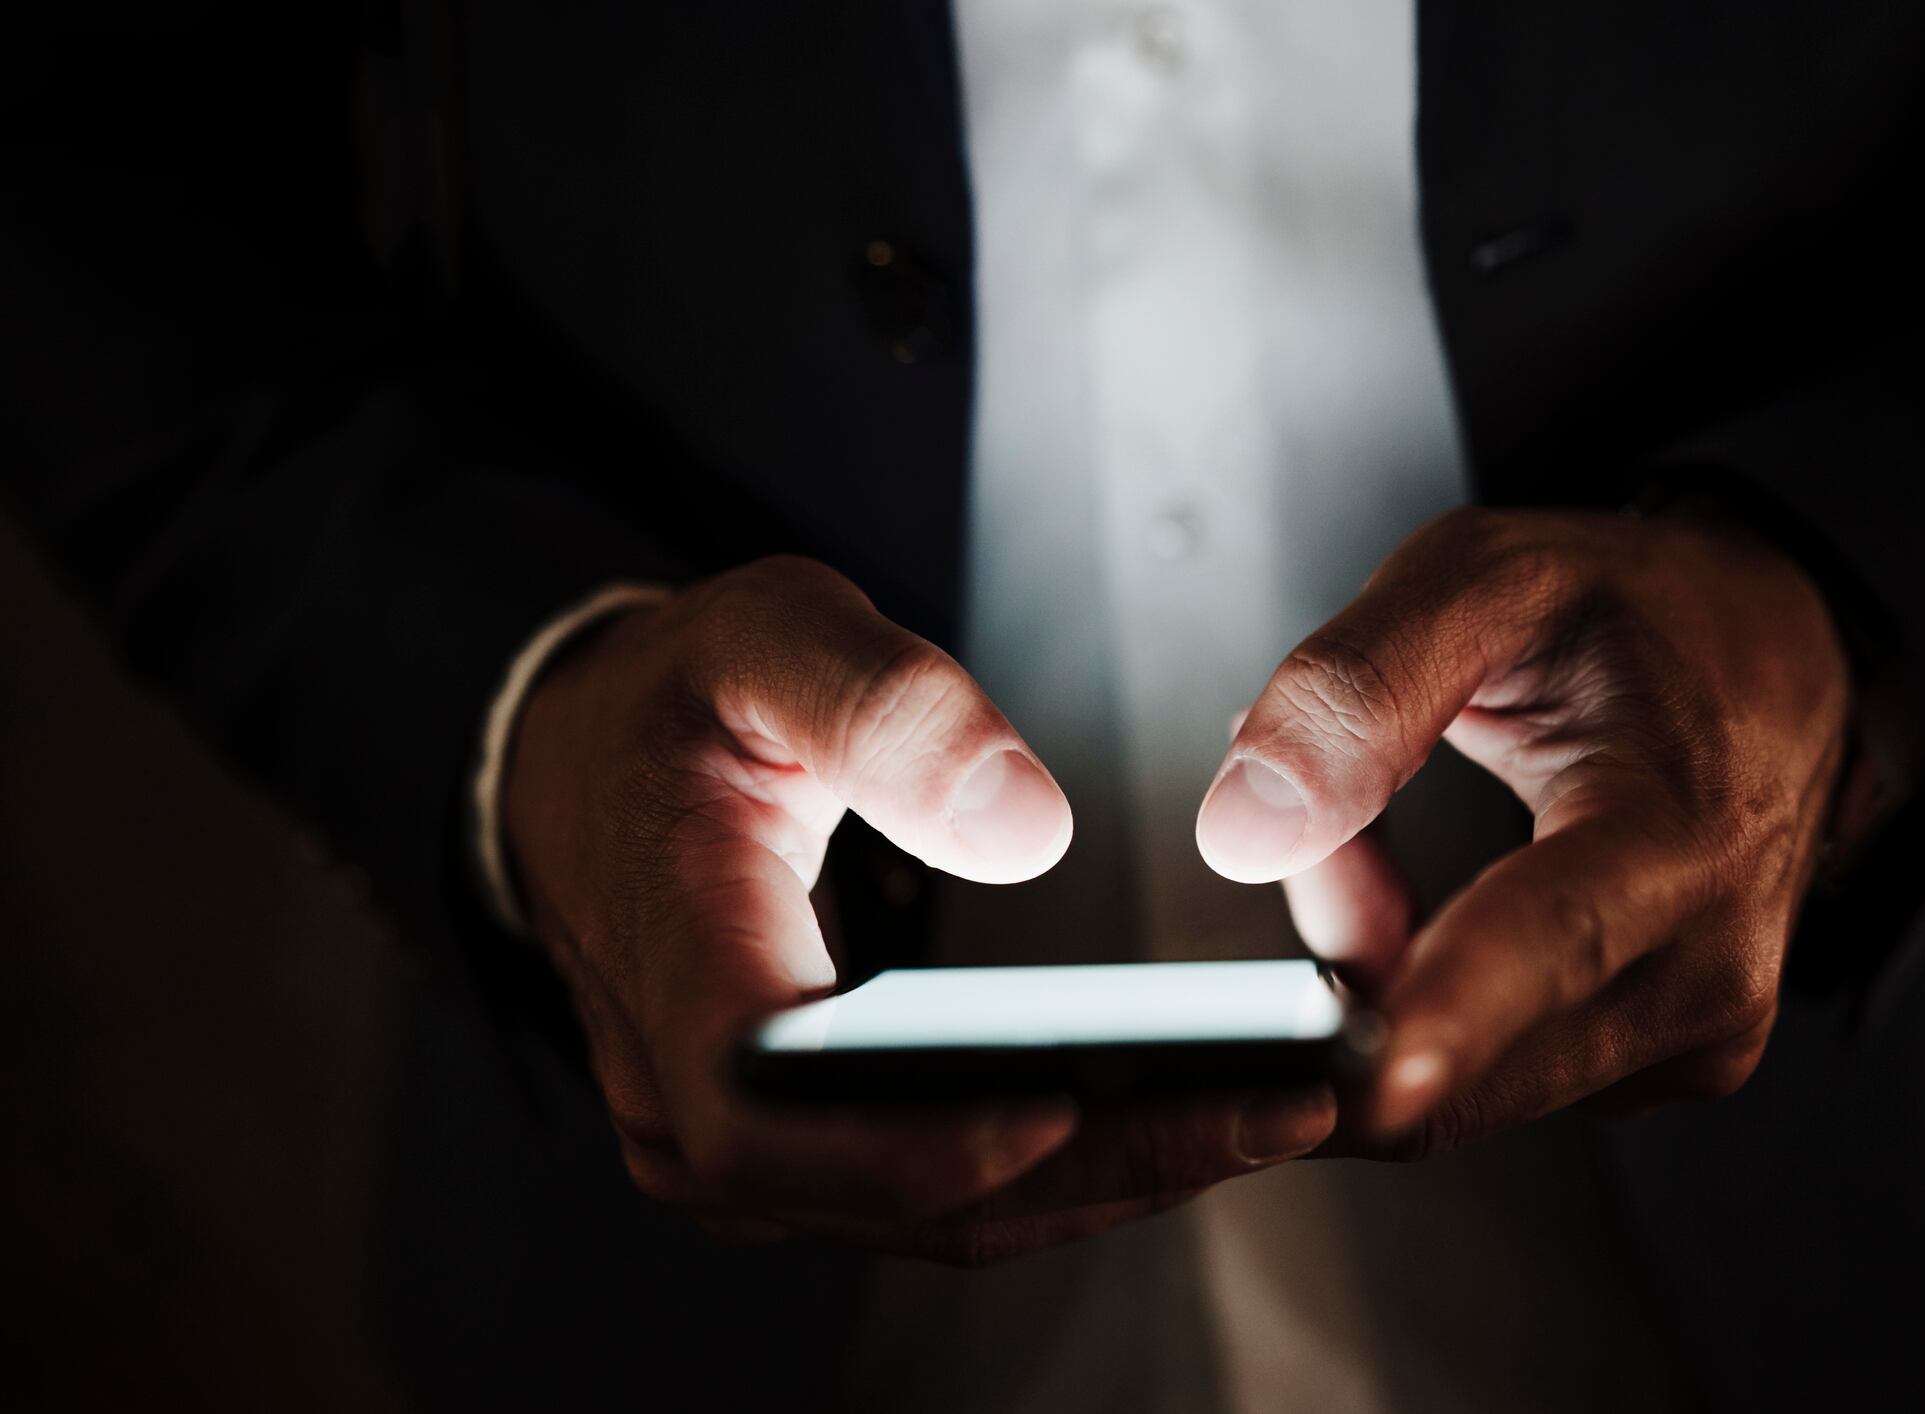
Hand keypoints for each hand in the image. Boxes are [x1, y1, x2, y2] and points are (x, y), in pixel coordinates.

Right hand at [507, 556, 1335, 1262]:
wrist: (586, 765)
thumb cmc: (675, 702)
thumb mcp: (762, 637)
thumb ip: (882, 706)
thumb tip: (1027, 826)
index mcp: (676, 967)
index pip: (771, 1115)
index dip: (920, 1141)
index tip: (1078, 1108)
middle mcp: (691, 1098)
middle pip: (897, 1190)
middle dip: (1101, 1160)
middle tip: (1281, 1107)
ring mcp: (740, 1141)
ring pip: (931, 1213)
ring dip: (1106, 1177)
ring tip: (1273, 1116)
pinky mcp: (793, 1147)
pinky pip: (931, 1192)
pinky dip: (1059, 1171)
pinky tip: (1177, 1121)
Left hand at [1195, 507, 1850, 1150]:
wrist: (1777, 668)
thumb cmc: (1637, 615)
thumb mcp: (1487, 575)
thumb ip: (1358, 685)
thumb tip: (1246, 830)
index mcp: (1682, 832)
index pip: (1553, 942)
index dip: (1451, 1019)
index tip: (1375, 1085)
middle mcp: (1708, 969)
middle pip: (1463, 1063)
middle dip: (1339, 974)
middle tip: (1310, 829)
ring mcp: (1689, 1041)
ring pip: (1450, 1090)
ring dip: (1371, 990)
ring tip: (1376, 841)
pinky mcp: (1651, 1074)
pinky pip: (1480, 1084)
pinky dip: (1417, 1014)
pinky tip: (1430, 913)